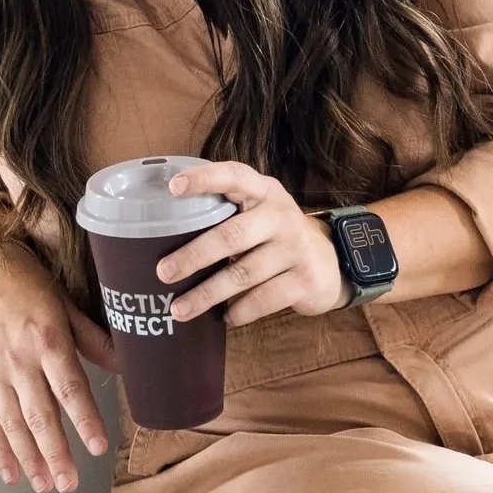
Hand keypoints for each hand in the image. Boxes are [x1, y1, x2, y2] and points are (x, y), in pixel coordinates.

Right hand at [0, 240, 114, 492]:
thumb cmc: (26, 281)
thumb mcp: (65, 304)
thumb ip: (93, 339)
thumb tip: (127, 366)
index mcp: (47, 339)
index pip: (70, 387)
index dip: (84, 419)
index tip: (97, 447)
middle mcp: (18, 359)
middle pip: (39, 415)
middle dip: (55, 453)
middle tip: (70, 485)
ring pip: (13, 423)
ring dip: (30, 458)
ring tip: (46, 486)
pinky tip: (12, 473)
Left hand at [160, 162, 347, 327]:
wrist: (329, 262)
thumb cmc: (274, 235)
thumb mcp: (257, 213)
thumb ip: (225, 213)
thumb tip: (163, 237)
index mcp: (263, 191)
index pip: (234, 176)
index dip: (204, 179)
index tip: (173, 187)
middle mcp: (281, 215)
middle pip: (232, 235)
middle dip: (194, 256)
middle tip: (163, 273)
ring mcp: (296, 248)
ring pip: (243, 274)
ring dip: (207, 294)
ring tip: (179, 309)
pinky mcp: (305, 280)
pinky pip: (263, 299)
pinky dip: (239, 311)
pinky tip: (223, 317)